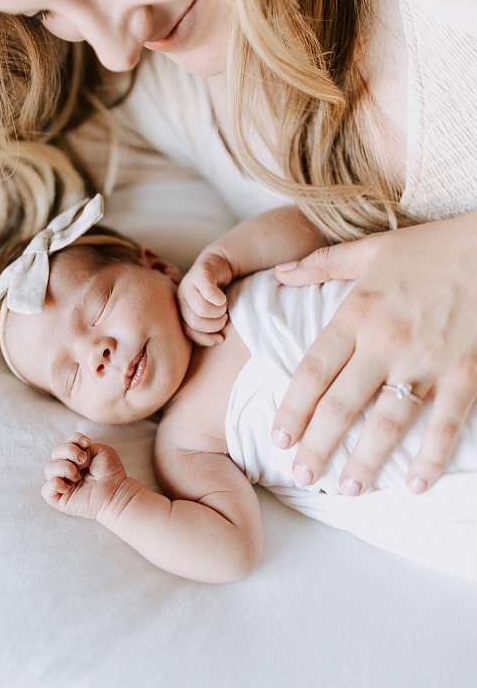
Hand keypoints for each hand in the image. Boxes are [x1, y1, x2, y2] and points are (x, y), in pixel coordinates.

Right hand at [41, 433, 128, 519]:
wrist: (115, 492)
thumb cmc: (110, 472)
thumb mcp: (100, 450)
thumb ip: (83, 445)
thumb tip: (71, 452)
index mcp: (75, 459)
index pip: (65, 443)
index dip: (74, 439)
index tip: (87, 443)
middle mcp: (66, 470)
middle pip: (55, 452)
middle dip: (69, 451)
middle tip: (84, 460)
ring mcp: (62, 484)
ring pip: (49, 468)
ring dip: (65, 467)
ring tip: (79, 476)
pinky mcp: (59, 499)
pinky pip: (46, 489)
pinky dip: (55, 484)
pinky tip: (69, 487)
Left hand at [177, 251, 231, 345]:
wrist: (220, 264)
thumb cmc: (215, 294)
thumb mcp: (209, 313)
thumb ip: (204, 328)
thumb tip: (203, 344)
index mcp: (181, 310)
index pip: (188, 331)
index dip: (206, 338)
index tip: (220, 338)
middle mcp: (181, 297)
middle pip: (194, 321)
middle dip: (214, 324)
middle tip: (224, 318)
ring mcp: (188, 284)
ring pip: (201, 309)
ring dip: (219, 311)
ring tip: (224, 307)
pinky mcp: (200, 273)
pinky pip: (209, 292)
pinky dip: (220, 299)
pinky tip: (224, 298)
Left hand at [271, 214, 476, 494]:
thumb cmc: (429, 248)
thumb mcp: (370, 249)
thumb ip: (321, 264)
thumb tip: (279, 272)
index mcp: (358, 313)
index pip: (313, 370)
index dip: (292, 408)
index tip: (279, 438)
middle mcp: (385, 342)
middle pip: (341, 404)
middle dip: (318, 445)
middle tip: (302, 475)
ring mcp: (427, 361)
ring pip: (388, 422)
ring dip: (366, 461)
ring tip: (348, 489)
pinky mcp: (465, 373)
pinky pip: (446, 423)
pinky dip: (430, 457)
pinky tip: (415, 485)